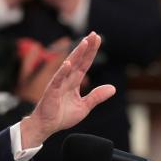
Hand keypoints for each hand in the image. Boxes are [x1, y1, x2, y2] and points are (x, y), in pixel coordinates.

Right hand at [19, 32, 114, 146]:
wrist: (47, 126)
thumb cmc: (62, 116)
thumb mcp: (84, 106)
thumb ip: (97, 96)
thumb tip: (112, 88)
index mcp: (74, 82)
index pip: (85, 64)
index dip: (91, 52)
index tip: (97, 39)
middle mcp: (67, 79)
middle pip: (78, 60)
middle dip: (86, 47)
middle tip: (94, 34)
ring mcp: (59, 83)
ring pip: (69, 66)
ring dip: (76, 54)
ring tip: (84, 43)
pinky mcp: (52, 91)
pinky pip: (57, 80)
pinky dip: (63, 72)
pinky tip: (68, 64)